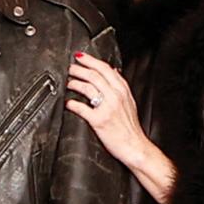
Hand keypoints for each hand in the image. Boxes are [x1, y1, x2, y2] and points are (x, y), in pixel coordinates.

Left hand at [66, 51, 175, 203]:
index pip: (106, 69)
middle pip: (94, 75)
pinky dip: (72, 104)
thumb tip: (113, 71)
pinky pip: (82, 108)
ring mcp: (108, 108)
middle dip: (79, 69)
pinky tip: (68, 103)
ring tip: (68, 82)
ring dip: (75, 83)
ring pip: (88, 88)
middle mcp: (116, 97)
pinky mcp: (99, 121)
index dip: (91, 60)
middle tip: (70, 68)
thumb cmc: (130, 127)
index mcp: (123, 91)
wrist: (135, 146)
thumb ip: (120, 86)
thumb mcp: (129, 101)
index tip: (80, 56)